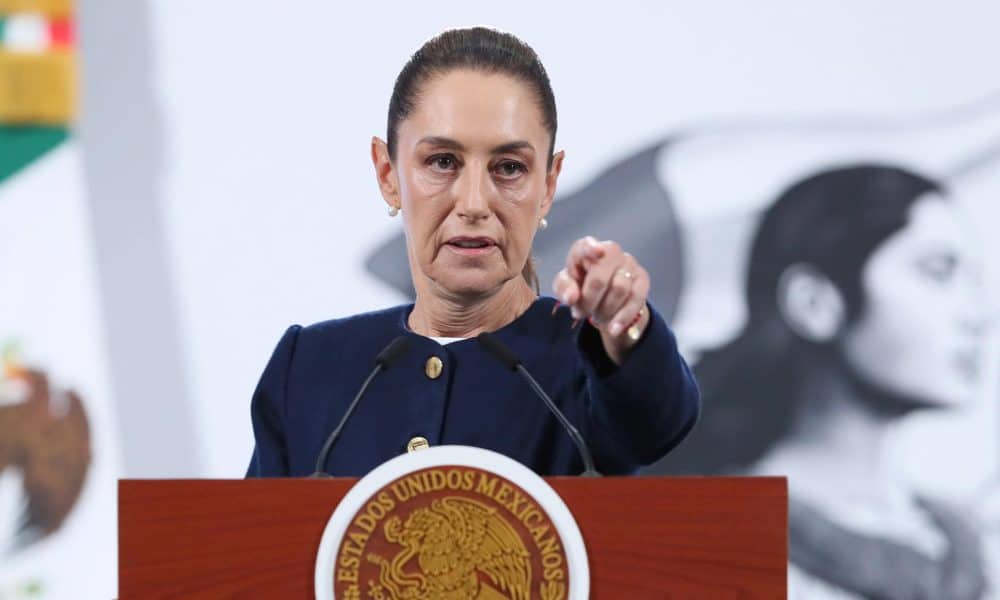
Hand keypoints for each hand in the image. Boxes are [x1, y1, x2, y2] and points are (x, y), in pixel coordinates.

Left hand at [552, 237, 650, 363]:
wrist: (603, 297)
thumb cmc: (580, 286)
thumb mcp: (566, 287)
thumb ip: (564, 289)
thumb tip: (571, 297)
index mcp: (585, 249)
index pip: (587, 246)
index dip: (592, 248)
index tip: (597, 252)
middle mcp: (610, 251)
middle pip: (600, 278)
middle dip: (589, 301)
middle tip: (580, 313)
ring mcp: (629, 263)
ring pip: (620, 289)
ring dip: (605, 310)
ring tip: (596, 316)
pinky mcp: (642, 278)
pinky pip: (636, 299)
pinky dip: (623, 317)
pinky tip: (613, 329)